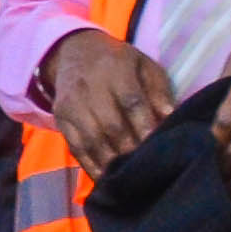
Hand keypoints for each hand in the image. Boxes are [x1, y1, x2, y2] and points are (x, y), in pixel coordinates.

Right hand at [40, 31, 179, 169]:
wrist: (74, 51)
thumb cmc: (118, 62)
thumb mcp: (144, 66)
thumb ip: (159, 92)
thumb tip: (171, 117)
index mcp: (115, 67)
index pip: (131, 101)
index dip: (144, 125)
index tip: (156, 146)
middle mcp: (89, 85)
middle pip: (110, 124)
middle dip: (129, 149)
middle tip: (145, 168)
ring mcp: (71, 103)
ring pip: (91, 140)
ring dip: (111, 162)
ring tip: (128, 178)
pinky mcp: (59, 118)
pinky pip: (75, 147)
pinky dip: (90, 166)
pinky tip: (105, 180)